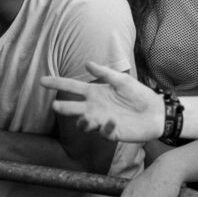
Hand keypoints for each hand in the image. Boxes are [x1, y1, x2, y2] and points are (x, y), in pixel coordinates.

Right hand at [41, 60, 164, 140]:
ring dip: (82, 121)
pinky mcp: (111, 132)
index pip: (72, 87)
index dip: (57, 84)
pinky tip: (112, 121)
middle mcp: (94, 108)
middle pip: (73, 108)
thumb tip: (87, 63)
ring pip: (83, 124)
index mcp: (95, 93)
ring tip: (85, 117)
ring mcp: (101, 121)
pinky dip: (106, 127)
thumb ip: (105, 73)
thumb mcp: (122, 80)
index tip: (42, 81)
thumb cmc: (139, 94)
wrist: (155, 112)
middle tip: (56, 106)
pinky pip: (103, 132)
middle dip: (64, 107)